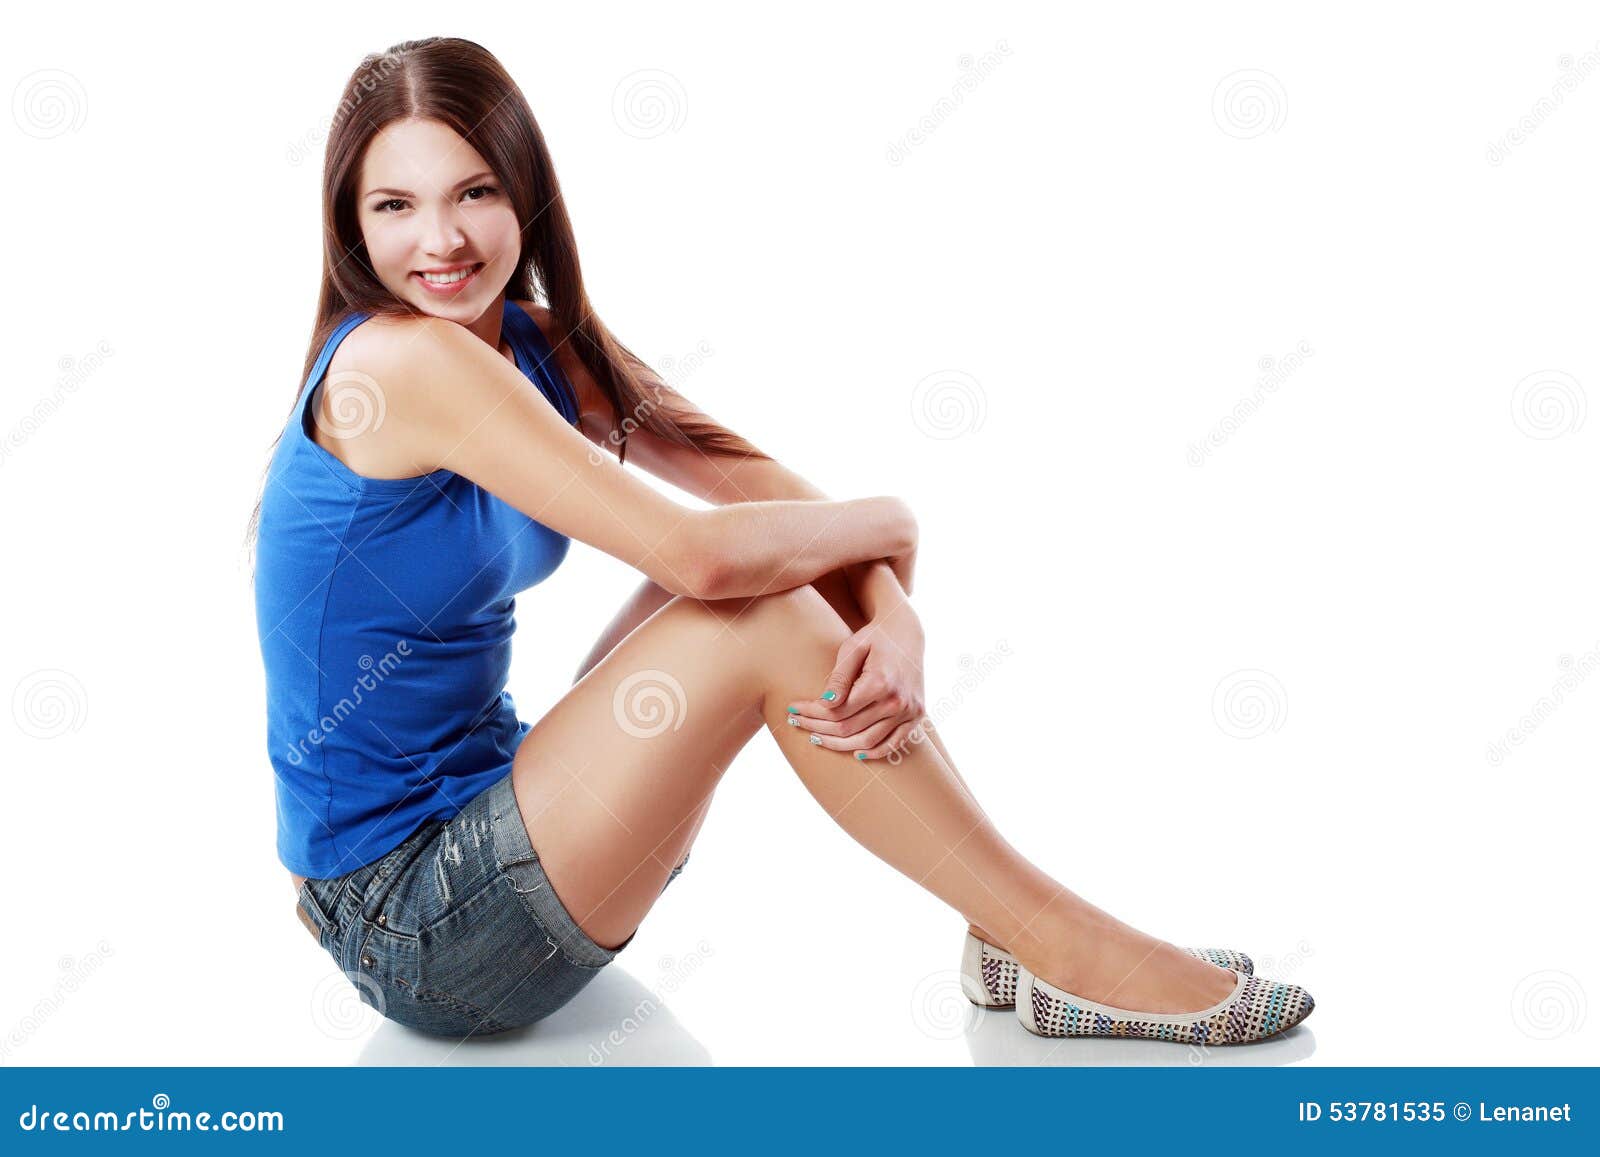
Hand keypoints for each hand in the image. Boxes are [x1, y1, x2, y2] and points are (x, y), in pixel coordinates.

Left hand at [785, 610, 926, 760]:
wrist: (907, 631)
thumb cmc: (875, 637)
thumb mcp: (852, 648)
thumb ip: (839, 678)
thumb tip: (824, 704)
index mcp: (880, 683)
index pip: (838, 710)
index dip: (812, 713)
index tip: (793, 709)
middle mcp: (897, 701)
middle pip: (849, 728)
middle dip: (818, 728)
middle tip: (797, 723)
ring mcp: (909, 712)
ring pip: (867, 741)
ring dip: (838, 745)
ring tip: (816, 738)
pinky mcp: (916, 716)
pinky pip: (893, 744)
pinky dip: (874, 753)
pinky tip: (854, 753)